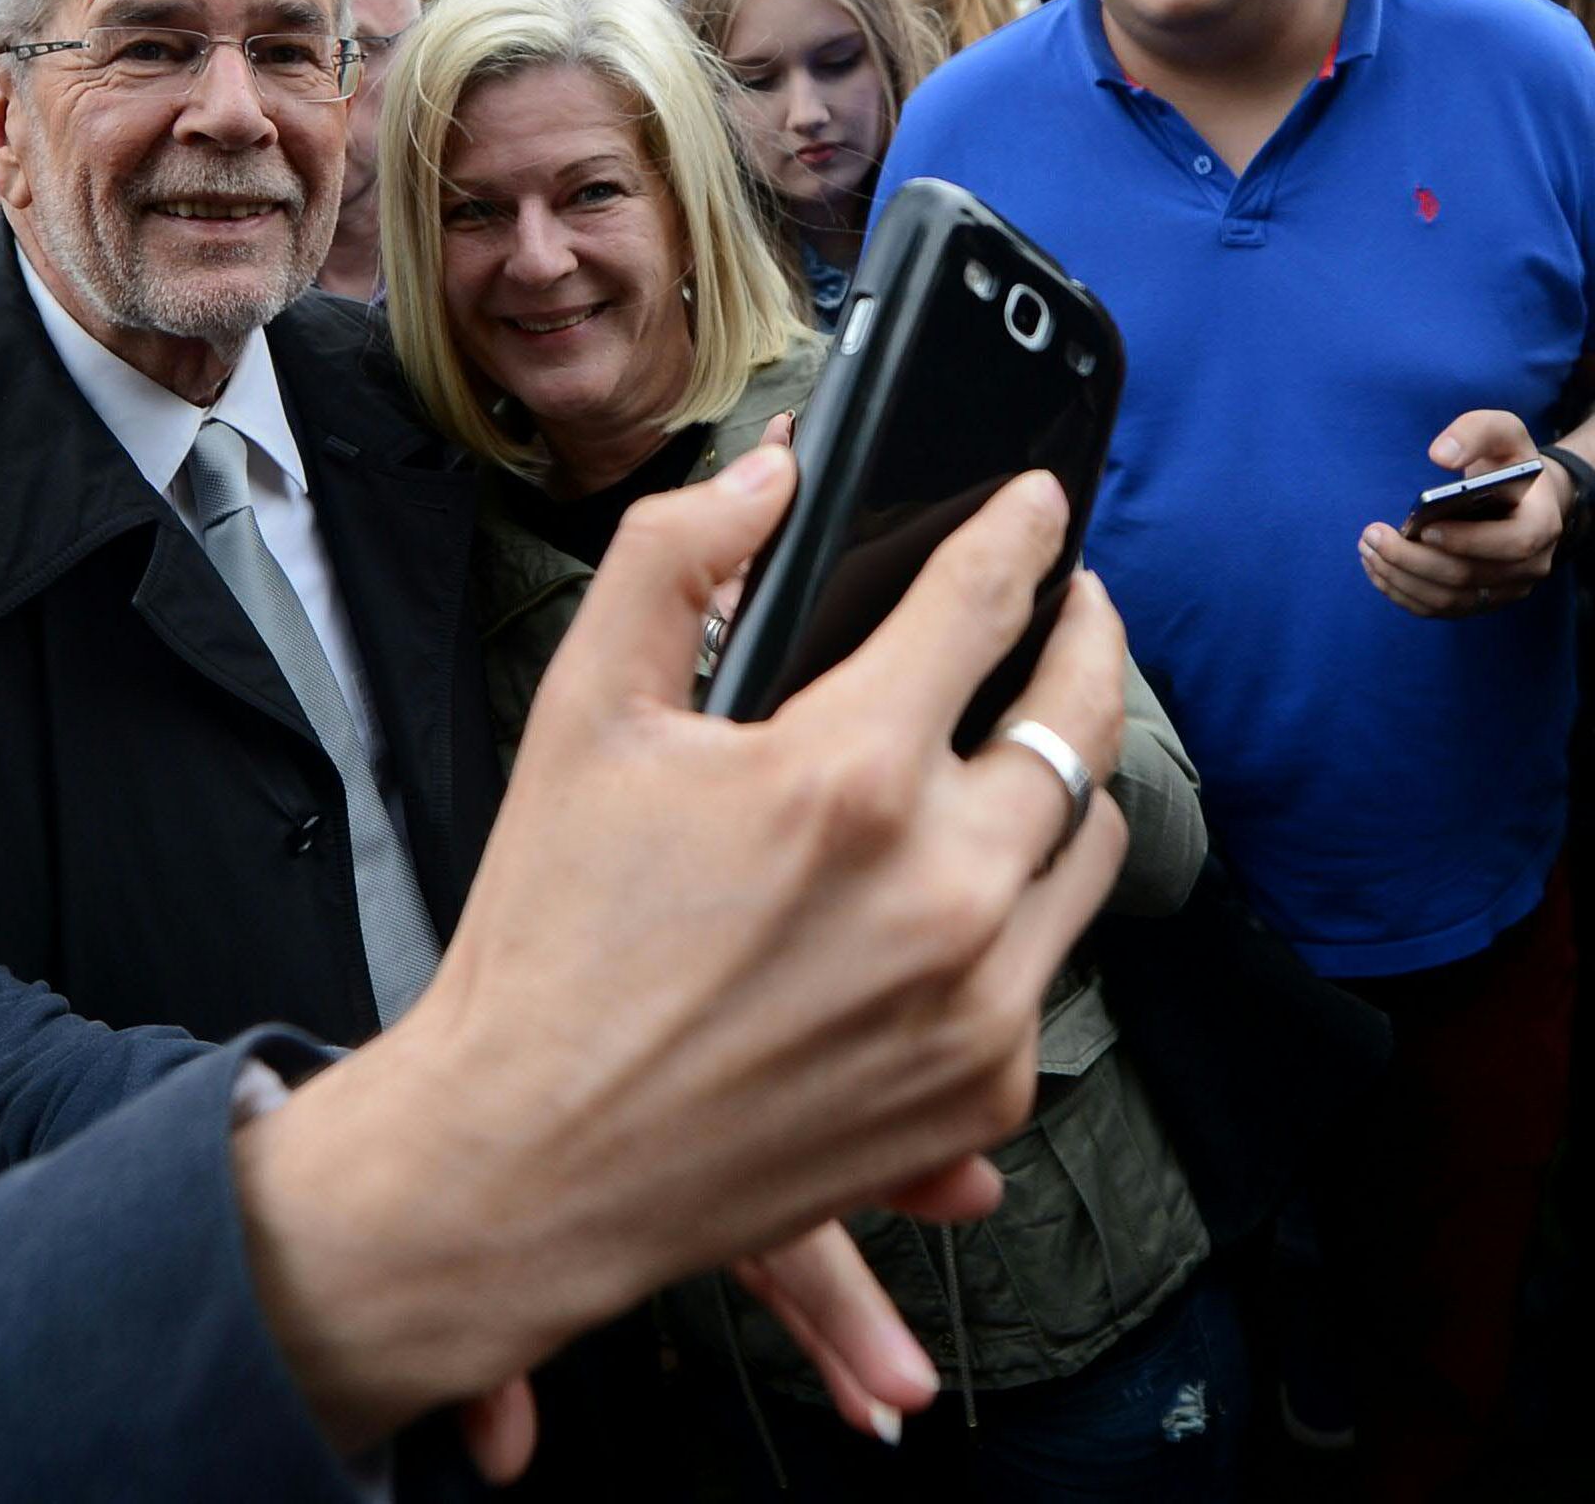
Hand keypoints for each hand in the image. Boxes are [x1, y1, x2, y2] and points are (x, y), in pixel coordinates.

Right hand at [234, 448, 1126, 1464]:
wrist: (536, 1151)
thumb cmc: (550, 931)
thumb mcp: (580, 711)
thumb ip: (671, 558)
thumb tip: (772, 475)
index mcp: (846, 775)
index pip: (983, 604)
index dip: (1019, 532)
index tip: (1038, 505)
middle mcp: (942, 887)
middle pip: (1080, 719)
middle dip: (1086, 635)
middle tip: (1072, 602)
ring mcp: (979, 1000)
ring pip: (1089, 843)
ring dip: (1068, 772)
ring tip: (1028, 737)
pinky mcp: (986, 1089)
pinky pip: (1051, 963)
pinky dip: (1019, 906)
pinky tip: (962, 882)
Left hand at [1359, 412, 1571, 615]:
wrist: (1518, 496)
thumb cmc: (1506, 462)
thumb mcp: (1502, 432)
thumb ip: (1475, 432)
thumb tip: (1440, 455)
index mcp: (1542, 525)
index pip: (1512, 545)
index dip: (1466, 541)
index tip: (1423, 528)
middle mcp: (1530, 566)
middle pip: (1467, 577)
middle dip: (1412, 559)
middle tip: (1372, 535)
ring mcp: (1504, 590)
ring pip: (1447, 599)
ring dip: (1399, 577)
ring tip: (1367, 548)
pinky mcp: (1478, 601)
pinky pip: (1436, 608)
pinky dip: (1401, 592)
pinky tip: (1375, 567)